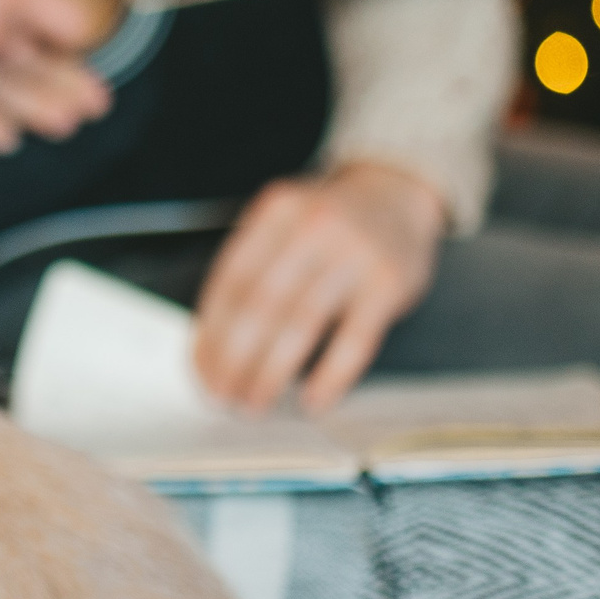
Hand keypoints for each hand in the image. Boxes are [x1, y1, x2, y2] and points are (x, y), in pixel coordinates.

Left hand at [193, 162, 445, 413]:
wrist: (398, 194)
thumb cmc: (327, 224)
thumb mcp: (285, 224)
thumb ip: (252, 270)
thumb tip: (211, 348)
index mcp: (276, 211)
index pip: (231, 282)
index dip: (211, 334)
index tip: (201, 372)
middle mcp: (313, 225)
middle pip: (260, 306)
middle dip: (234, 360)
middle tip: (222, 397)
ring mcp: (355, 252)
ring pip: (300, 325)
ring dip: (271, 374)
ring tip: (254, 404)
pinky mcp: (389, 282)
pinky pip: (355, 341)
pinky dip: (330, 377)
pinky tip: (313, 401)